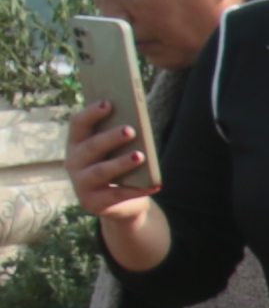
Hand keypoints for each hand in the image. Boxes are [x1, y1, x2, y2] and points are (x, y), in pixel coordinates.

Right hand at [66, 97, 152, 226]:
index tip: (108, 103)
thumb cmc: (120, 169)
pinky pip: (117, 195)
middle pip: (91, 147)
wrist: (120, 204)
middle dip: (111, 138)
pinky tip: (154, 185)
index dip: (91, 113)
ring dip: (121, 163)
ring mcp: (81, 184)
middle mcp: (73, 162)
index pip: (78, 124)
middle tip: (130, 130)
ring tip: (140, 156)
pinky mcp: (92, 202)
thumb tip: (137, 123)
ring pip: (102, 171)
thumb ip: (120, 138)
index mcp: (77, 144)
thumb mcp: (117, 152)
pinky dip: (137, 190)